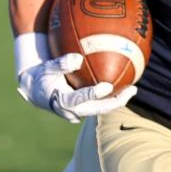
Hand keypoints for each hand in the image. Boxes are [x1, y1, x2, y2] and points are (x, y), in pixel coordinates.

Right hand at [17, 52, 136, 122]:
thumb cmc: (43, 76)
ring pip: (102, 109)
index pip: (79, 99)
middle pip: (98, 109)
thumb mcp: (47, 68)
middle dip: (116, 101)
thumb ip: (61, 64)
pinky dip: (112, 98)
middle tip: (132, 90)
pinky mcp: (84, 111)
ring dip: (118, 100)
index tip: (107, 86)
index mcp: (61, 101)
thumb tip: (78, 59)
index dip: (93, 94)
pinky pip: (101, 105)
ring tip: (133, 89)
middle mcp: (73, 111)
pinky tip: (125, 87)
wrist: (37, 92)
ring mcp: (80, 113)